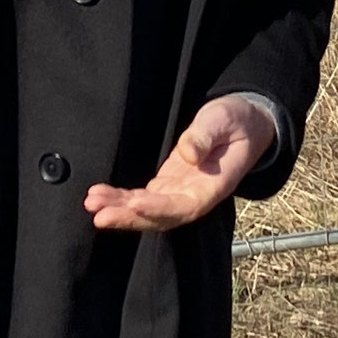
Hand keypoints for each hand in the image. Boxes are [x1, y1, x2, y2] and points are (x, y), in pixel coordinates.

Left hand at [82, 95, 276, 232]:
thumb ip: (206, 135)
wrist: (245, 122)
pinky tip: (99, 196)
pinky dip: (121, 198)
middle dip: (129, 217)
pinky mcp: (168, 184)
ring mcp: (180, 192)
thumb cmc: (237, 120)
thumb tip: (187, 153)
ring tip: (92, 203)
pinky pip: (142, 198)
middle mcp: (195, 196)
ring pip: (147, 210)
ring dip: (120, 209)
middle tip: (99, 215)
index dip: (159, 209)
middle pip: (160, 217)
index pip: (185, 206)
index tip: (135, 203)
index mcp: (214, 187)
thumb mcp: (224, 120)